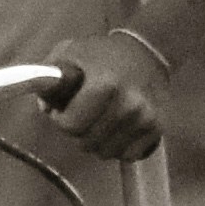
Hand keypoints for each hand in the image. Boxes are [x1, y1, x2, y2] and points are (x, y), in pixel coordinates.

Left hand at [45, 28, 171, 161]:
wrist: (148, 50)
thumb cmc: (102, 53)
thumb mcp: (69, 52)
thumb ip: (49, 78)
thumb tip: (46, 108)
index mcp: (106, 84)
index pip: (70, 126)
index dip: (61, 119)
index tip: (65, 108)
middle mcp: (130, 104)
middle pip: (87, 143)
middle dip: (80, 130)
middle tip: (85, 112)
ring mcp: (146, 118)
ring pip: (106, 153)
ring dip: (98, 141)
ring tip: (101, 118)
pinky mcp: (158, 129)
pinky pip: (127, 154)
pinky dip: (118, 146)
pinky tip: (118, 127)